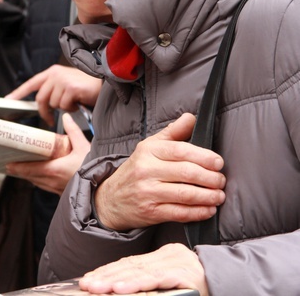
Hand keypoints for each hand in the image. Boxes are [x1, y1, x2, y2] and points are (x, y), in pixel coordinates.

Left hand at [5, 113, 89, 193]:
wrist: (104, 189)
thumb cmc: (94, 169)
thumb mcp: (83, 146)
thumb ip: (73, 131)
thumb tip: (66, 117)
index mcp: (53, 170)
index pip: (29, 169)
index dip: (17, 167)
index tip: (8, 164)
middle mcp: (52, 182)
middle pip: (30, 177)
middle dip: (21, 171)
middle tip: (12, 164)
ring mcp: (56, 190)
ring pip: (38, 183)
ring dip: (31, 176)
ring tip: (25, 168)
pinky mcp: (63, 194)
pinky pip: (46, 187)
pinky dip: (40, 181)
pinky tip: (42, 176)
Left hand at [7, 65, 101, 124]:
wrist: (105, 82)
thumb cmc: (86, 85)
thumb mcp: (66, 83)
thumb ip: (53, 89)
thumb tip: (41, 103)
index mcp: (52, 72)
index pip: (31, 83)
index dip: (19, 93)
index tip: (8, 100)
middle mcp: (55, 75)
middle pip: (41, 98)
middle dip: (44, 112)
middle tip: (49, 120)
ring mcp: (63, 81)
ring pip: (54, 104)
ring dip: (63, 108)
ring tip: (74, 102)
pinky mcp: (71, 89)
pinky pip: (64, 107)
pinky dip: (72, 109)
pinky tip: (79, 102)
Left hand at [79, 243, 207, 294]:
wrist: (236, 282)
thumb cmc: (202, 287)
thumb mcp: (173, 283)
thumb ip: (151, 282)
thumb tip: (121, 288)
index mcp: (165, 257)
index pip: (131, 263)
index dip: (108, 271)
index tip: (89, 279)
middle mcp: (170, 257)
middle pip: (131, 266)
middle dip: (105, 276)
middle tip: (85, 284)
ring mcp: (178, 264)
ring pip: (139, 273)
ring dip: (114, 281)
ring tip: (95, 287)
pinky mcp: (185, 275)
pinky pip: (156, 280)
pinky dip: (135, 284)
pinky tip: (119, 288)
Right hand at [95, 113, 225, 230]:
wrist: (111, 198)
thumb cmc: (137, 170)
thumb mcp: (150, 147)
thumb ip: (172, 133)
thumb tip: (191, 118)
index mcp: (148, 151)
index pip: (180, 151)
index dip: (204, 157)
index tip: (218, 162)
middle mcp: (146, 170)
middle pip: (186, 172)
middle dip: (210, 178)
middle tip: (221, 180)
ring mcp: (148, 192)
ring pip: (186, 194)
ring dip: (208, 196)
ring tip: (219, 195)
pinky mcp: (151, 212)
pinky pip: (180, 213)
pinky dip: (199, 212)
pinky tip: (209, 209)